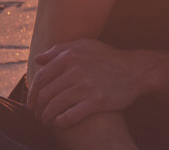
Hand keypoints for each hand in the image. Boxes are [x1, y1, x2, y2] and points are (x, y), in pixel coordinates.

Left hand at [27, 38, 152, 128]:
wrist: (136, 70)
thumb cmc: (108, 58)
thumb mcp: (85, 46)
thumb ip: (60, 50)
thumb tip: (38, 59)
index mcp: (70, 56)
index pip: (41, 78)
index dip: (33, 94)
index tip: (32, 104)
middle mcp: (76, 69)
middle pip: (46, 94)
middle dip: (38, 109)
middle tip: (39, 116)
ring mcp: (86, 85)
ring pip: (55, 107)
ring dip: (47, 118)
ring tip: (47, 122)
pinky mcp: (97, 101)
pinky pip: (69, 116)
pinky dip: (61, 122)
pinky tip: (60, 123)